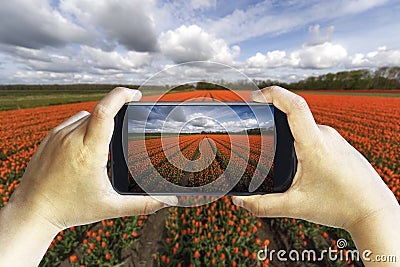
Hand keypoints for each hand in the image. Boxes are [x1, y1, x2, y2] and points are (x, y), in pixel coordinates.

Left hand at [0, 87, 176, 265]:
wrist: (32, 212)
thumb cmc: (71, 209)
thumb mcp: (111, 207)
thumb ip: (143, 204)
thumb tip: (168, 202)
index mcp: (89, 151)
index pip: (105, 110)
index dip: (122, 96)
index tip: (136, 95)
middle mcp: (71, 138)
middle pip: (99, 112)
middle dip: (115, 114)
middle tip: (127, 125)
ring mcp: (57, 136)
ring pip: (85, 116)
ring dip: (99, 122)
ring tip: (104, 142)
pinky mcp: (49, 138)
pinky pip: (72, 122)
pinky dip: (84, 127)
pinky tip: (85, 145)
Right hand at [232, 86, 399, 263]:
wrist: (375, 212)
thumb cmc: (340, 207)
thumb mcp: (296, 206)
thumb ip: (263, 205)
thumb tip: (239, 202)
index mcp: (315, 144)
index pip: (294, 105)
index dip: (273, 94)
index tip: (255, 98)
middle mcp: (327, 135)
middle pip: (295, 116)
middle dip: (273, 119)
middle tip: (257, 129)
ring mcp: (336, 139)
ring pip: (305, 128)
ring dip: (289, 135)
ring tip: (276, 153)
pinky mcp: (341, 146)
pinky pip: (316, 136)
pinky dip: (301, 143)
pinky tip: (299, 163)